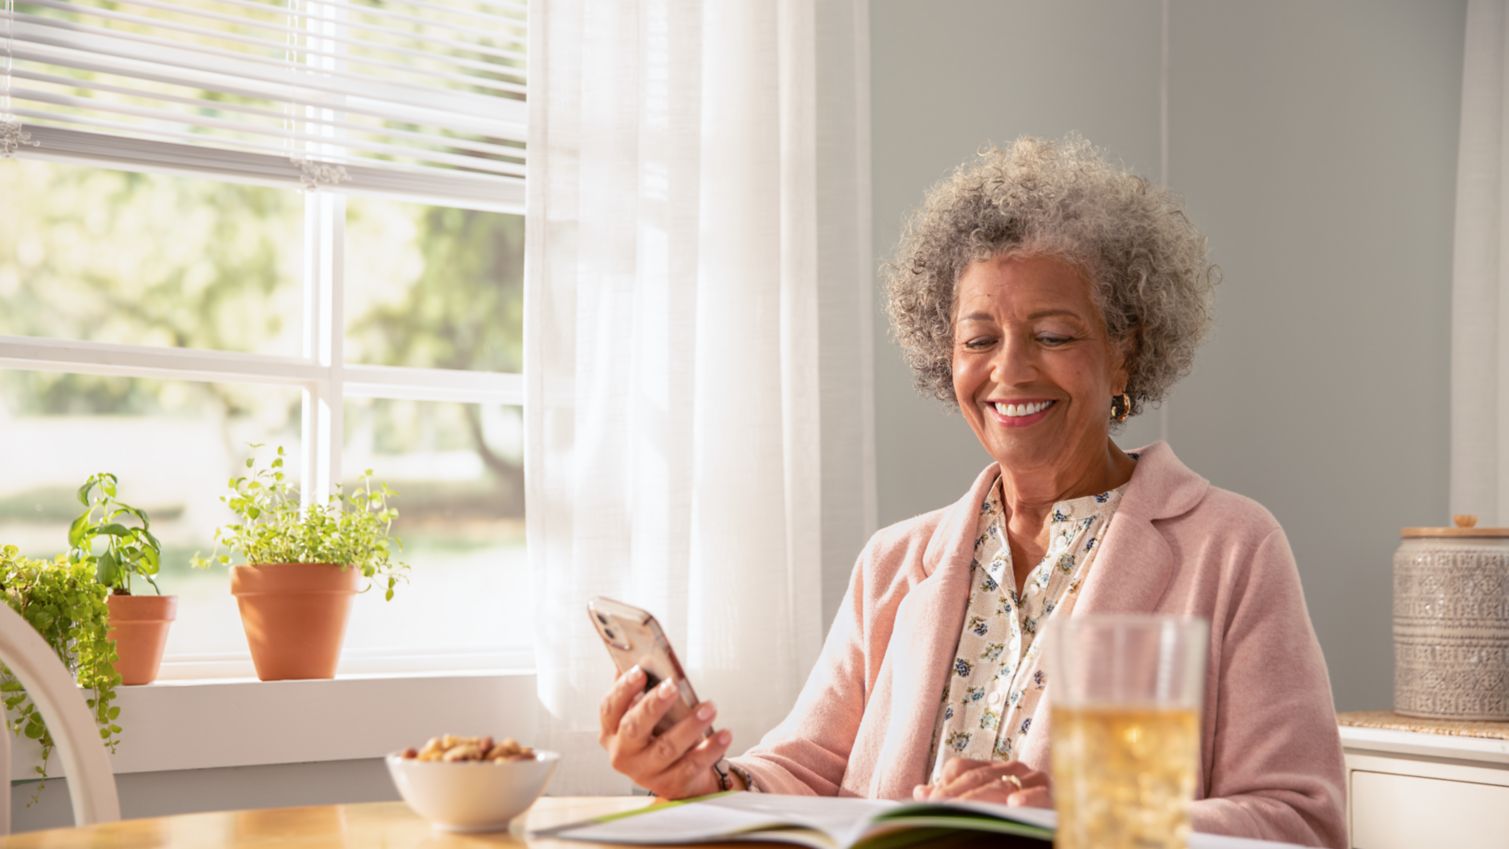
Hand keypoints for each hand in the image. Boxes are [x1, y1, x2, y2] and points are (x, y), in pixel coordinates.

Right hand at [598, 665, 732, 798]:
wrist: (675, 774)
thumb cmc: (657, 732)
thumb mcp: (644, 712)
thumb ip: (641, 688)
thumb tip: (644, 655)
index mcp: (611, 731)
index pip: (609, 708)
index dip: (623, 689)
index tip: (640, 670)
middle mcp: (623, 754)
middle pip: (634, 728)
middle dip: (653, 705)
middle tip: (672, 686)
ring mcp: (645, 773)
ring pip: (666, 748)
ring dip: (689, 726)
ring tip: (710, 707)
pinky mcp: (671, 785)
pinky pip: (692, 766)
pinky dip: (710, 749)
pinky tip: (724, 734)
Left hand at [911, 758, 1052, 807]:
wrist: (1058, 823)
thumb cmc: (1019, 815)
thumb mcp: (985, 804)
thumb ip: (955, 797)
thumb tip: (919, 792)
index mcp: (994, 769)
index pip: (961, 768)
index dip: (944, 783)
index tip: (928, 800)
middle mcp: (1012, 769)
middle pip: (977, 776)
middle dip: (955, 792)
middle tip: (936, 806)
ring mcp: (1033, 779)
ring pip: (1002, 785)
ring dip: (979, 797)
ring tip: (960, 808)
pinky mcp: (1054, 793)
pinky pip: (1039, 793)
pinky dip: (1027, 797)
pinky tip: (1013, 805)